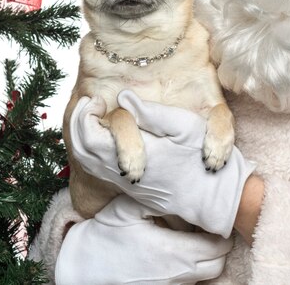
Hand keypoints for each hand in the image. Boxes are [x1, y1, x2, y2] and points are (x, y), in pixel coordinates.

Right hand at [55, 195, 231, 284]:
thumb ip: (159, 198)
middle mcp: (176, 273)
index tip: (215, 215)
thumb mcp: (130, 208)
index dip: (221, 230)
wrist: (83, 267)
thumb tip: (183, 186)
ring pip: (207, 276)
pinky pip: (191, 284)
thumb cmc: (106, 234)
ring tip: (196, 237)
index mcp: (171, 250)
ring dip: (208, 258)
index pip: (217, 245)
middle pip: (218, 263)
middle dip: (219, 244)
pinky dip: (194, 269)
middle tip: (209, 225)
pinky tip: (181, 252)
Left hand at [69, 93, 254, 236]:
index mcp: (130, 155)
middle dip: (78, 124)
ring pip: (88, 163)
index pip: (89, 137)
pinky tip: (105, 138)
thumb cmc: (199, 155)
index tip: (98, 100)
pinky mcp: (130, 188)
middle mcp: (121, 172)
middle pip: (81, 151)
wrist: (211, 194)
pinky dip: (92, 151)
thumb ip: (151, 111)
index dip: (86, 115)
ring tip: (92, 117)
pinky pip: (99, 171)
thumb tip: (123, 96)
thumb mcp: (182, 126)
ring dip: (83, 138)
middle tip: (87, 104)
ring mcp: (124, 183)